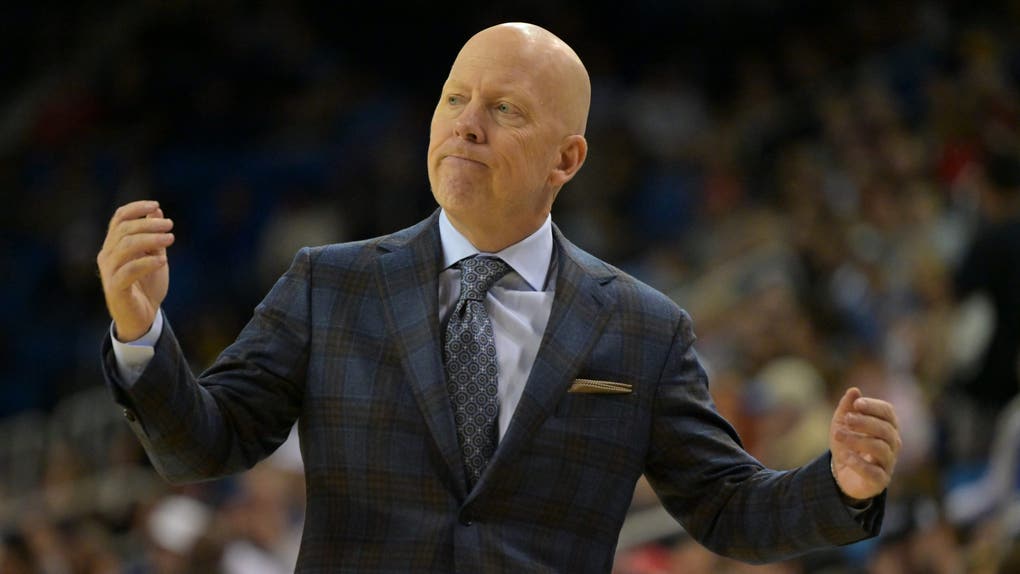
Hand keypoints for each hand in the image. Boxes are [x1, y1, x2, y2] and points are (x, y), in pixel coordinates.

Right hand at [96, 200, 173, 340]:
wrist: (142, 318)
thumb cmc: (147, 286)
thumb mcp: (154, 256)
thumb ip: (154, 236)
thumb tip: (156, 210)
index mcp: (114, 245)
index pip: (118, 219)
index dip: (136, 209)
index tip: (156, 205)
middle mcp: (107, 256)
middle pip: (123, 230)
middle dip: (148, 224)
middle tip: (170, 225)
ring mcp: (109, 272)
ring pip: (125, 247)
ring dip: (149, 239)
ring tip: (170, 238)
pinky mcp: (115, 289)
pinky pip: (128, 271)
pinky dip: (146, 263)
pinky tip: (162, 261)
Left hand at [829, 387, 900, 500]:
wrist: (842, 473)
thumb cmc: (847, 444)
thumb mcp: (842, 423)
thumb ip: (847, 407)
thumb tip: (854, 390)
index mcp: (887, 426)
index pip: (888, 412)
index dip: (874, 406)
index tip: (857, 403)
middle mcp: (892, 444)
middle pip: (886, 430)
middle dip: (866, 422)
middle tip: (847, 419)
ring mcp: (888, 463)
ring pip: (880, 449)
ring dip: (857, 440)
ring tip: (838, 435)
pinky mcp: (880, 480)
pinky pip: (874, 472)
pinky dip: (858, 463)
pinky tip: (845, 456)